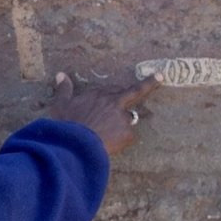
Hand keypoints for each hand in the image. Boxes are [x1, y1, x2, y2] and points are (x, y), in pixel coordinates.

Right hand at [47, 72, 162, 155]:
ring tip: (111, 134)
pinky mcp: (127, 134)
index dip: (115, 91)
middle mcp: (113, 102)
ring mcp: (122, 118)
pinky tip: (110, 146)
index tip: (122, 87)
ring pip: (129, 119)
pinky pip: (127, 137)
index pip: (112, 88)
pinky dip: (121, 141)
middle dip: (148, 84)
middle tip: (160, 77)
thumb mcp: (60, 104)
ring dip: (124, 123)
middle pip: (135, 92)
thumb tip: (60, 75)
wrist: (75, 144)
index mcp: (98, 94)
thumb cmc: (65, 123)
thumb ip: (64, 89)